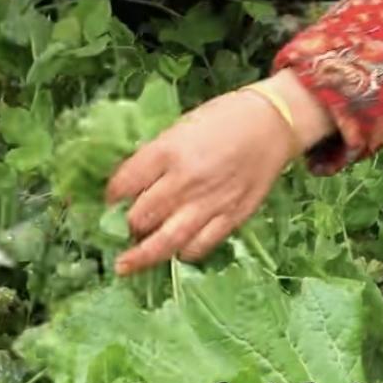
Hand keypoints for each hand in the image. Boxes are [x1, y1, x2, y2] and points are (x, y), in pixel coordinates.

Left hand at [105, 73, 333, 274]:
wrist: (272, 124)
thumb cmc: (225, 117)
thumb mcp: (182, 126)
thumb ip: (158, 155)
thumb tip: (133, 182)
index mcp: (169, 150)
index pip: (125, 183)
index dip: (111, 195)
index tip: (110, 199)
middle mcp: (186, 180)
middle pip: (141, 216)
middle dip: (128, 224)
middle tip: (124, 226)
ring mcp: (209, 202)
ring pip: (166, 241)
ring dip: (143, 255)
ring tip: (127, 265)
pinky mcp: (232, 217)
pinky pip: (200, 245)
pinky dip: (183, 252)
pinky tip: (176, 251)